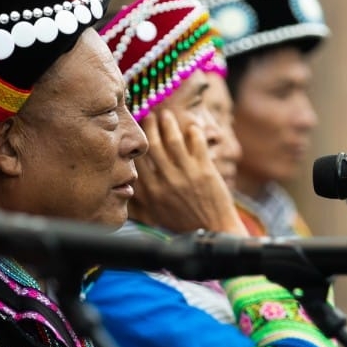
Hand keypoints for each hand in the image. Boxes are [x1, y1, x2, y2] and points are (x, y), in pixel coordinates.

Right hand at [133, 111, 246, 235]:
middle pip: (153, 146)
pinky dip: (193, 132)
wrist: (214, 231)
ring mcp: (187, 175)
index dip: (137, 144)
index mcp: (153, 192)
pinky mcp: (206, 171)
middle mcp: (167, 181)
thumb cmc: (186, 224)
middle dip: (150, 127)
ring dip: (168, 124)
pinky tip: (192, 127)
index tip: (135, 133)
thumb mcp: (159, 214)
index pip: (139, 161)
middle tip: (149, 115)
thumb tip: (132, 182)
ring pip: (174, 141)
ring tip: (166, 115)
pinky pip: (197, 144)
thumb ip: (146, 196)